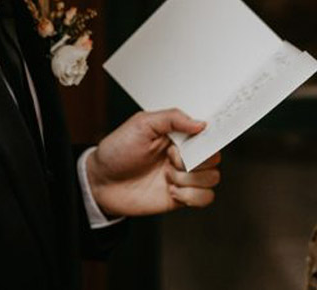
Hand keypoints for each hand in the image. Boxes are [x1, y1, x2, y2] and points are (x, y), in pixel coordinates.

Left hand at [85, 108, 221, 216]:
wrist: (101, 182)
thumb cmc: (118, 150)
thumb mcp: (142, 124)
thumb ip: (172, 118)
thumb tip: (200, 123)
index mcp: (179, 134)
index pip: (209, 134)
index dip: (209, 138)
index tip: (200, 140)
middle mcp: (185, 155)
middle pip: (215, 157)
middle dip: (195, 160)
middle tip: (171, 158)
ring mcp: (184, 177)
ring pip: (212, 178)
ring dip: (190, 178)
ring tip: (167, 175)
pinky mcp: (182, 197)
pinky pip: (205, 198)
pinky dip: (191, 196)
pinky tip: (171, 190)